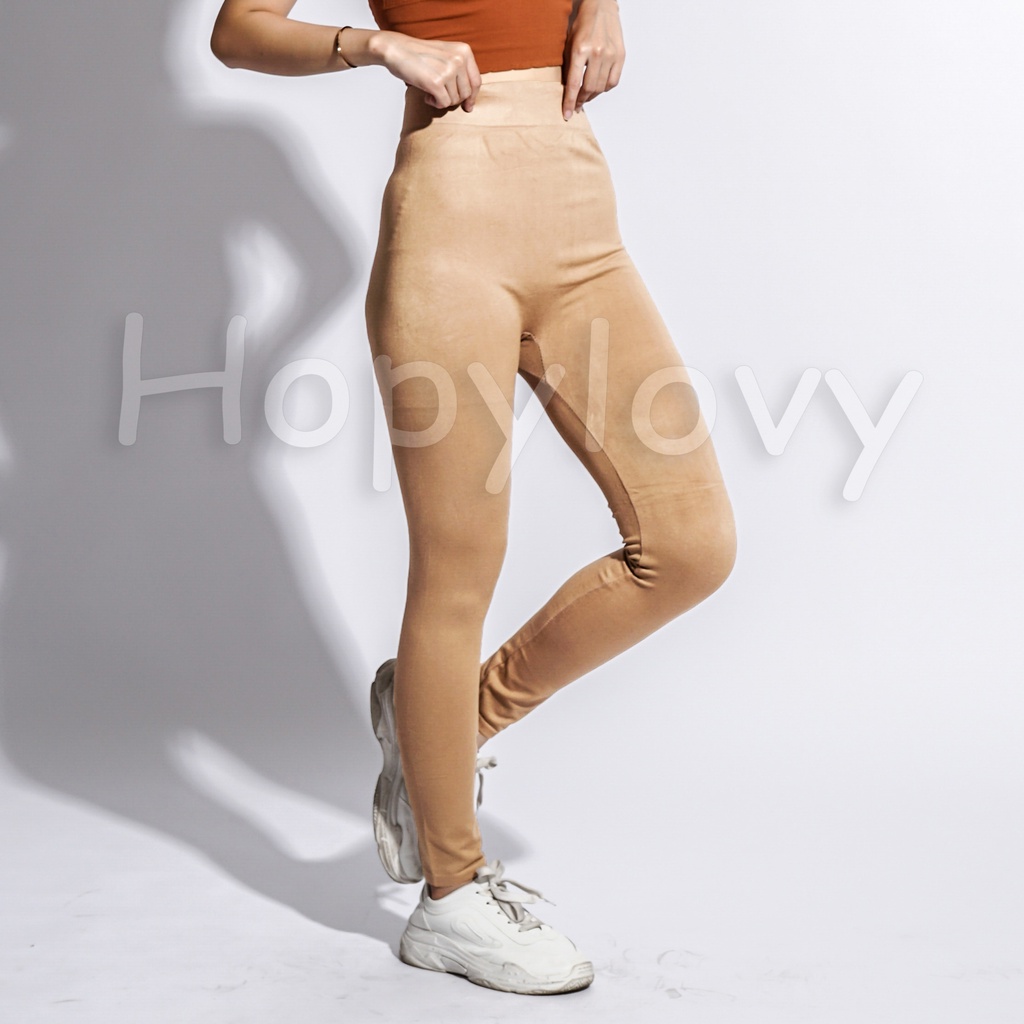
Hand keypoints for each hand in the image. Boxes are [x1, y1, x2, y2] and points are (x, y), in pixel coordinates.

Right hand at [374, 31, 481, 111]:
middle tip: (440, 94)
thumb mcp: (446, 55)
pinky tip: (427, 95)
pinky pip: (443, 103)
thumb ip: (460, 70)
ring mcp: (448, 70)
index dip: (472, 97)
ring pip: (454, 100)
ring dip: (442, 100)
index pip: (476, 81)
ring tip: (430, 91)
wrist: (397, 49)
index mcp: (464, 51)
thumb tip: (470, 100)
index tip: (468, 106)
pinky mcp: (436, 82)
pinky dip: (435, 103)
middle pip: (466, 94)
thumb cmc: (420, 55)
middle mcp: (459, 59)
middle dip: (453, 99)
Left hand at [562, 0, 624, 119]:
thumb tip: (569, 90)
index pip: (573, 84)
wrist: (601, 6)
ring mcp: (610, 54)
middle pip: (589, 88)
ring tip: (586, 97)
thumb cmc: (583, 23)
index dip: (570, 102)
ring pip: (601, 87)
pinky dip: (605, 88)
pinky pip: (613, 81)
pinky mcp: (620, 55)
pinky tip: (599, 87)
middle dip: (581, 100)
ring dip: (592, 96)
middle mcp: (596, 53)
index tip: (568, 115)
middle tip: (577, 105)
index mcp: (580, 50)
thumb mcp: (569, 43)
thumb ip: (569, 66)